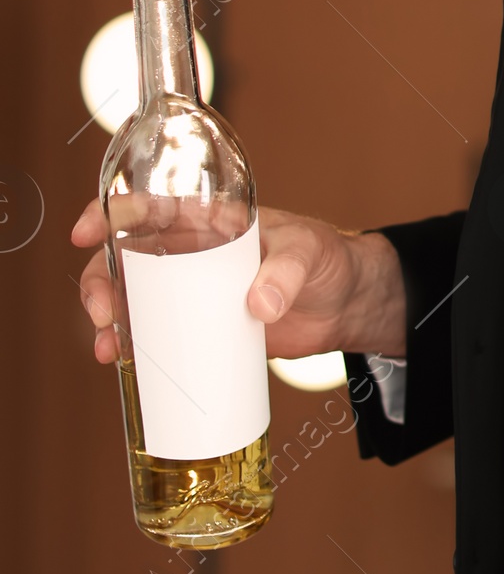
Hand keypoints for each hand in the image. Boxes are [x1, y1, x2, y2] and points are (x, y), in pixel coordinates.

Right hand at [71, 200, 406, 367]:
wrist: (346, 302)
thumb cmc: (327, 258)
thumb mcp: (309, 253)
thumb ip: (287, 272)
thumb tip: (259, 305)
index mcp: (208, 220)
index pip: (148, 206)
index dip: (109, 213)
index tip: (86, 233)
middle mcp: (190, 254)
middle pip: (125, 259)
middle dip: (100, 282)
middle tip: (105, 313)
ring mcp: (192, 294)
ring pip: (133, 301)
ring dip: (110, 322)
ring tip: (109, 349)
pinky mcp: (203, 330)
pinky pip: (158, 337)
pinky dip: (135, 350)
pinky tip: (125, 366)